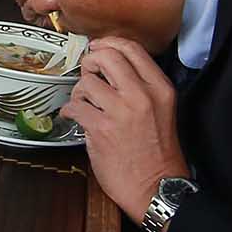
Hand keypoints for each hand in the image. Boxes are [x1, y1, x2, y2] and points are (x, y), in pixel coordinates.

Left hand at [62, 37, 189, 222]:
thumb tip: (110, 65)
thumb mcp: (161, 110)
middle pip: (106, 56)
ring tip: (85, 104)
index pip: (132, 48)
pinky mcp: (100, 129)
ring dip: (79, 92)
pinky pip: (75, 106)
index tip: (98, 50)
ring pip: (87, 82)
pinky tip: (75, 117)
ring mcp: (120, 111)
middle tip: (89, 75)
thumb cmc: (157, 152)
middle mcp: (141, 95)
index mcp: (160, 88)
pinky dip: (70, 110)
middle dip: (91, 62)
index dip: (108, 44)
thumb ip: (141, 85)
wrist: (155, 187)